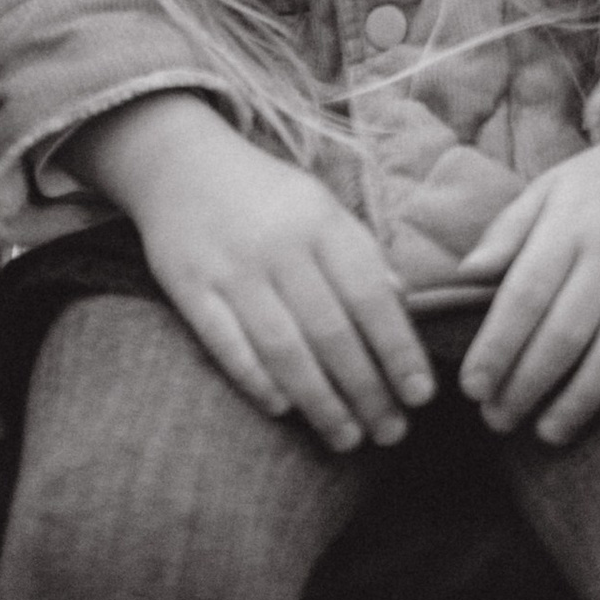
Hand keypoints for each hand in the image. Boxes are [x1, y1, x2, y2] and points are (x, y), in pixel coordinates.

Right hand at [73, 93, 434, 454]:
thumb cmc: (265, 195)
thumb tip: (404, 304)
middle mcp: (278, 244)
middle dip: (366, 390)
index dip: (398, 348)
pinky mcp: (189, 287)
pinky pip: (227, 346)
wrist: (179, 161)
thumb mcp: (320, 205)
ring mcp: (231, 268)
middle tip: (391, 433)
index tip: (420, 395)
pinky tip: (284, 409)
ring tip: (347, 437)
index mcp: (319, 220)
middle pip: (330, 331)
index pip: (369, 293)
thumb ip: (361, 252)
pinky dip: (257, 381)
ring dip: (320, 401)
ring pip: (283, 348)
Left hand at [454, 90, 599, 444]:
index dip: (496, 346)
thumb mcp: (551, 187)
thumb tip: (466, 274)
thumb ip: (508, 230)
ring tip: (547, 431)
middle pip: (565, 332)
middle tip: (497, 420)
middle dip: (526, 384)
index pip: (524, 295)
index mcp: (569, 225)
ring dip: (580, 398)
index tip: (472, 387)